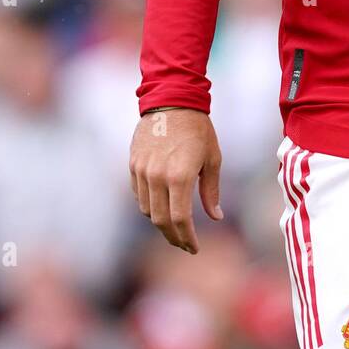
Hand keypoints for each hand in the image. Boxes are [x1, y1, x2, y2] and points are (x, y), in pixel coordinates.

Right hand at [129, 109, 222, 252]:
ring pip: (146, 210)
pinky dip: (149, 206)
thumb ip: (211, 191)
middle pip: (160, 221)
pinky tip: (162, 207)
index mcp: (179, 176)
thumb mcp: (212, 159)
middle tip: (185, 245)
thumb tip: (216, 216)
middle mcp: (157, 177)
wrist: (171, 100)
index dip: (187, 238)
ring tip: (175, 228)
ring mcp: (141, 171)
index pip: (180, 219)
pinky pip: (138, 195)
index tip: (193, 248)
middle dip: (173, 237)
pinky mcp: (132, 165)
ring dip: (160, 223)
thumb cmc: (198, 129)